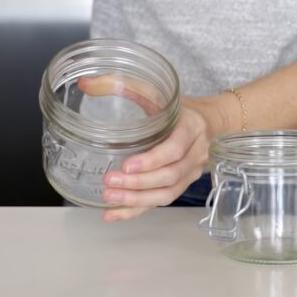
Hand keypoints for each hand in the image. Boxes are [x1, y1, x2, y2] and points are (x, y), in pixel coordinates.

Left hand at [76, 76, 230, 221]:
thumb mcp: (159, 92)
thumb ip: (124, 85)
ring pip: (167, 193)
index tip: (126, 165)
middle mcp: (195, 153)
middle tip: (109, 182)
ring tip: (109, 198)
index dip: (152, 160)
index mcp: (191, 128)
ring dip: (137, 200)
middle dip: (139, 183)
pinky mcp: (182, 185)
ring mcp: (191, 173)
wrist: (211, 122)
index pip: (175, 149)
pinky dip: (137, 211)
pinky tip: (113, 213)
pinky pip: (161, 202)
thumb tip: (85, 83)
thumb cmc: (181, 107)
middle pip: (170, 176)